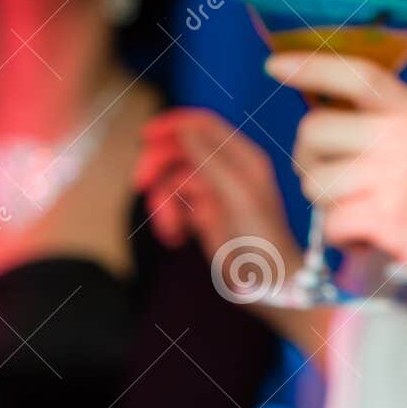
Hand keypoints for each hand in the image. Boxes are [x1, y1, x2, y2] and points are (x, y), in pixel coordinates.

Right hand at [136, 108, 299, 264]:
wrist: (266, 282)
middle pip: (180, 151)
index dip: (172, 125)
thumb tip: (184, 129)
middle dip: (159, 166)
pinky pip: (174, 206)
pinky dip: (168, 219)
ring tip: (169, 227)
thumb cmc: (262, 240)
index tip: (145, 135)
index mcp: (242, 157)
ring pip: (172, 181)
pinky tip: (174, 236)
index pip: (202, 125)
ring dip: (163, 202)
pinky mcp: (202, 216)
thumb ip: (210, 159)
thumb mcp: (237, 194)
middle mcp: (227, 171)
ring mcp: (213, 193)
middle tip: (141, 183)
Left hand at [268, 51, 406, 268]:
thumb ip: (378, 119)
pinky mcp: (385, 215)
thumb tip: (317, 109)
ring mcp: (395, 173)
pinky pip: (329, 223)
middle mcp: (404, 134)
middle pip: (312, 132)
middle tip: (336, 180)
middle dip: (310, 161)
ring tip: (362, 209)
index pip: (355, 74)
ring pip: (313, 182)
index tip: (275, 66)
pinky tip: (368, 235)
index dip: (310, 66)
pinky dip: (341, 236)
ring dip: (327, 204)